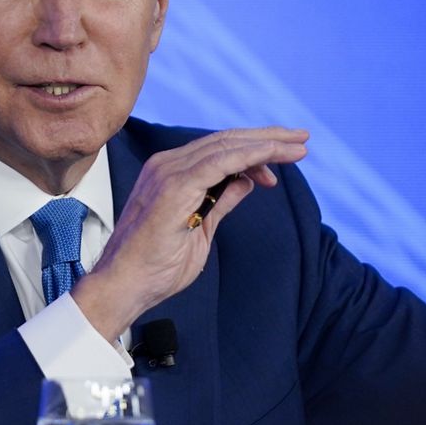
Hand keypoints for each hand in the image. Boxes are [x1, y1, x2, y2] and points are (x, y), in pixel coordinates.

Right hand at [71, 127, 308, 341]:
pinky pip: (219, 162)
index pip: (219, 150)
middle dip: (268, 138)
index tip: (287, 158)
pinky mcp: (174, 186)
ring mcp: (168, 172)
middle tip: (303, 139)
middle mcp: (166, 165)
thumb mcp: (201, 230)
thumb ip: (221, 202)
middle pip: (226, 141)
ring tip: (299, 148)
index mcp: (170, 174)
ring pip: (226, 146)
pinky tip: (275, 157)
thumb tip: (247, 181)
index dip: (255, 149)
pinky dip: (251, 155)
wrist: (123, 286)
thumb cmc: (155, 267)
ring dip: (267, 145)